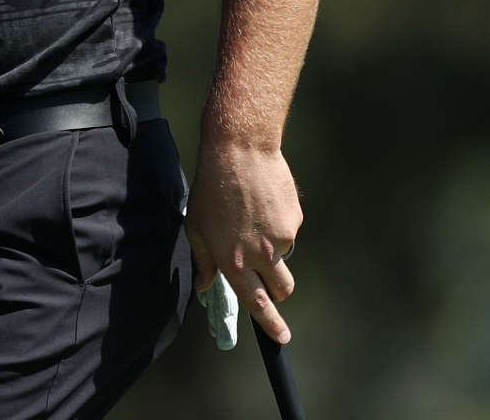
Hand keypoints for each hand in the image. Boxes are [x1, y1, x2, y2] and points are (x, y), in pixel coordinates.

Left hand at [185, 140, 301, 343]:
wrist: (240, 151)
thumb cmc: (211, 188)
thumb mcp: (195, 227)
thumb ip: (203, 261)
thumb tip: (204, 285)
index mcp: (232, 261)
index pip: (256, 303)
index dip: (270, 324)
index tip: (281, 338)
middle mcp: (260, 256)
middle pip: (281, 290)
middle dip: (277, 293)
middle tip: (267, 280)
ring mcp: (281, 239)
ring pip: (283, 260)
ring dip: (272, 253)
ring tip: (252, 221)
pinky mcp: (294, 221)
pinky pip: (288, 233)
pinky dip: (277, 226)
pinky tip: (261, 204)